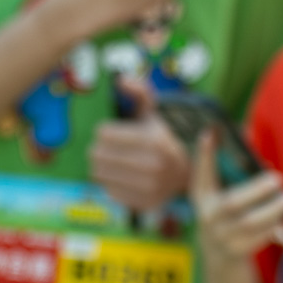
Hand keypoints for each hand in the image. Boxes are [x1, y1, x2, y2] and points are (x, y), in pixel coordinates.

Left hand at [88, 77, 190, 211]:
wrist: (184, 174)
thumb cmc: (160, 139)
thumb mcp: (153, 113)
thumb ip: (139, 91)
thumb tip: (121, 79)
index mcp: (155, 140)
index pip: (104, 134)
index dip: (103, 131)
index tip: (109, 132)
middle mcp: (154, 166)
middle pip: (98, 154)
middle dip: (98, 148)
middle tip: (105, 148)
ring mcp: (149, 188)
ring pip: (99, 174)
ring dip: (100, 165)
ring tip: (109, 161)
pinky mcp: (143, 204)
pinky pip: (108, 191)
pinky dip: (109, 182)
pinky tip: (119, 176)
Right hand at [189, 130, 282, 259]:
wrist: (218, 255)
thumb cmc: (227, 213)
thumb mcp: (221, 194)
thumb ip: (237, 174)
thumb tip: (260, 155)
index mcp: (203, 197)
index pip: (201, 173)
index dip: (204, 155)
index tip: (210, 132)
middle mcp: (209, 216)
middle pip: (232, 203)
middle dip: (256, 190)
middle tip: (279, 178)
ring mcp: (222, 236)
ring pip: (250, 223)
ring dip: (273, 210)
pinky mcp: (237, 251)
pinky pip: (260, 239)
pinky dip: (274, 229)